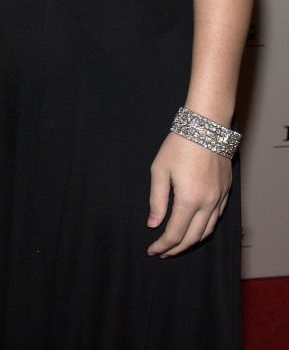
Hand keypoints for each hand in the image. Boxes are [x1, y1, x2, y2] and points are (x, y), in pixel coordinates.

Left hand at [147, 132, 231, 256]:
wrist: (206, 126)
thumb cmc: (179, 145)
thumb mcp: (160, 170)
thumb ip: (156, 200)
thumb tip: (153, 225)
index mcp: (189, 199)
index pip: (175, 234)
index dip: (163, 245)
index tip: (152, 251)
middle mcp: (207, 204)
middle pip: (193, 238)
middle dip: (176, 248)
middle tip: (162, 252)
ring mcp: (219, 198)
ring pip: (207, 231)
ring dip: (191, 241)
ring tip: (176, 245)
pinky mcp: (226, 192)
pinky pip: (216, 218)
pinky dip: (204, 229)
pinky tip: (194, 228)